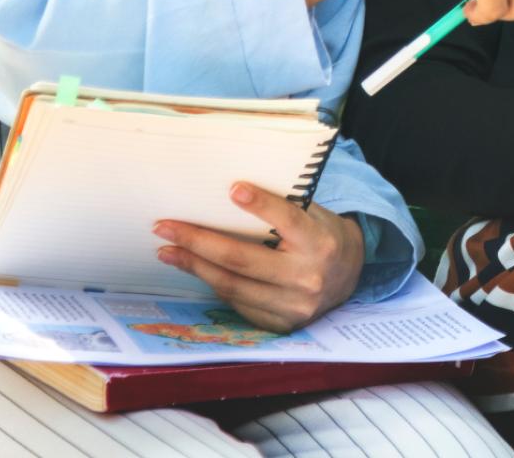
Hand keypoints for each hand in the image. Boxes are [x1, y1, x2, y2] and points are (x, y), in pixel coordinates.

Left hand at [154, 183, 366, 332]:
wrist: (348, 278)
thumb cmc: (321, 238)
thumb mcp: (313, 217)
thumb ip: (282, 211)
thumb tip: (228, 196)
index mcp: (321, 243)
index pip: (289, 220)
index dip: (262, 204)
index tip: (233, 189)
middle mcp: (308, 277)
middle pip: (242, 258)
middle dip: (198, 241)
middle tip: (165, 227)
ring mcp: (293, 305)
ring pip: (232, 285)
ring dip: (194, 266)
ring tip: (168, 251)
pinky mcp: (280, 323)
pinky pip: (237, 303)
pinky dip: (213, 284)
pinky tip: (197, 269)